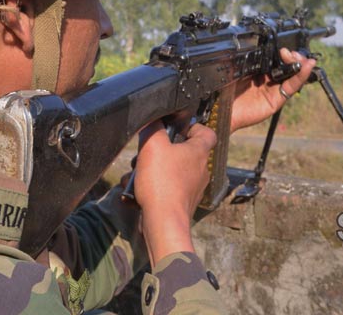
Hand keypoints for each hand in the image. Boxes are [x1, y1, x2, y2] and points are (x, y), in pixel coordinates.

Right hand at [133, 121, 216, 264]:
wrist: (163, 222)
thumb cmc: (162, 182)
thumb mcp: (152, 144)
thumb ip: (154, 126)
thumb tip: (154, 119)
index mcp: (199, 152)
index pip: (207, 132)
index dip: (192, 126)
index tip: (175, 129)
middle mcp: (200, 170)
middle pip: (183, 152)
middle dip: (161, 152)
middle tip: (146, 154)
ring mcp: (192, 188)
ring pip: (170, 171)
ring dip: (150, 171)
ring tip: (136, 176)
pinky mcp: (181, 203)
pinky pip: (165, 189)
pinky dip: (150, 189)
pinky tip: (135, 193)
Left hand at [230, 48, 316, 132]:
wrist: (218, 109)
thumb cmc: (223, 89)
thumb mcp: (234, 67)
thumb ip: (247, 56)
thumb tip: (255, 40)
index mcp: (257, 69)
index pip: (275, 57)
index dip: (281, 50)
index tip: (281, 44)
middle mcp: (267, 78)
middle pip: (286, 64)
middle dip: (292, 55)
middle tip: (288, 51)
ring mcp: (273, 89)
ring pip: (292, 74)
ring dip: (299, 63)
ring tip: (299, 56)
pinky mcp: (277, 100)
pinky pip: (292, 86)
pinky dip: (301, 76)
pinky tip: (306, 67)